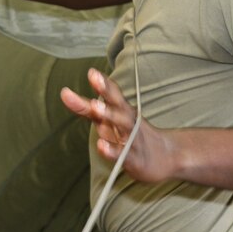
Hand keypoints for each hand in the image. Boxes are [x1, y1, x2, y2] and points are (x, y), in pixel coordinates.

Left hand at [60, 68, 175, 183]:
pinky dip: (112, 150)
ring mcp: (132, 139)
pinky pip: (122, 154)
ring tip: (95, 106)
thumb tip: (66, 94)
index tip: (91, 72)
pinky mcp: (135, 159)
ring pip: (123, 125)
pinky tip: (101, 146)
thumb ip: (88, 109)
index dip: (103, 83)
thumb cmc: (131, 136)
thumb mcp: (110, 121)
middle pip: (118, 104)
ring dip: (109, 115)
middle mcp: (128, 122)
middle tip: (94, 78)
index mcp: (122, 112)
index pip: (112, 95)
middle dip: (106, 91)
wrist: (167, 158)